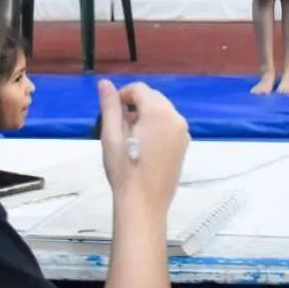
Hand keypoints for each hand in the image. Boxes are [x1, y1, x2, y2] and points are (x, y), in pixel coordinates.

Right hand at [98, 80, 188, 210]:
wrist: (144, 204)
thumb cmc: (125, 170)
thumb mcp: (111, 136)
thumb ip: (110, 106)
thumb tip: (105, 83)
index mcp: (159, 112)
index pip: (139, 89)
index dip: (122, 95)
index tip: (112, 112)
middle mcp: (176, 118)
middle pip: (153, 97)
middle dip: (135, 105)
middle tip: (119, 126)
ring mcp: (183, 133)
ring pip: (161, 111)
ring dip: (145, 115)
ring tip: (129, 137)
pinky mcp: (183, 146)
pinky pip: (169, 125)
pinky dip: (156, 127)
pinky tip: (143, 146)